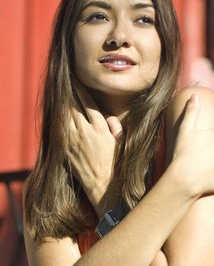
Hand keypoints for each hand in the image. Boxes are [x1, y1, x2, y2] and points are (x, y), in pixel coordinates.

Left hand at [68, 80, 122, 216]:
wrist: (104, 186)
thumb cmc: (116, 163)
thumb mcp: (121, 142)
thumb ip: (114, 125)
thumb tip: (107, 116)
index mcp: (99, 128)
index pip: (87, 102)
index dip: (80, 89)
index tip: (76, 79)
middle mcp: (84, 132)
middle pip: (71, 105)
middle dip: (68, 91)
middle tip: (64, 80)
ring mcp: (72, 141)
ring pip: (62, 116)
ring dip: (60, 102)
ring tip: (58, 92)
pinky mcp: (65, 150)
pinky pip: (58, 130)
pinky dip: (56, 118)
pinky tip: (55, 112)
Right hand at [171, 93, 213, 196]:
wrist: (184, 180)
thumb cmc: (184, 154)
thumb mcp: (185, 131)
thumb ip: (191, 112)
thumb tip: (195, 95)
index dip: (213, 132)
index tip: (210, 138)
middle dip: (213, 145)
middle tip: (209, 148)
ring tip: (211, 157)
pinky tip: (212, 170)